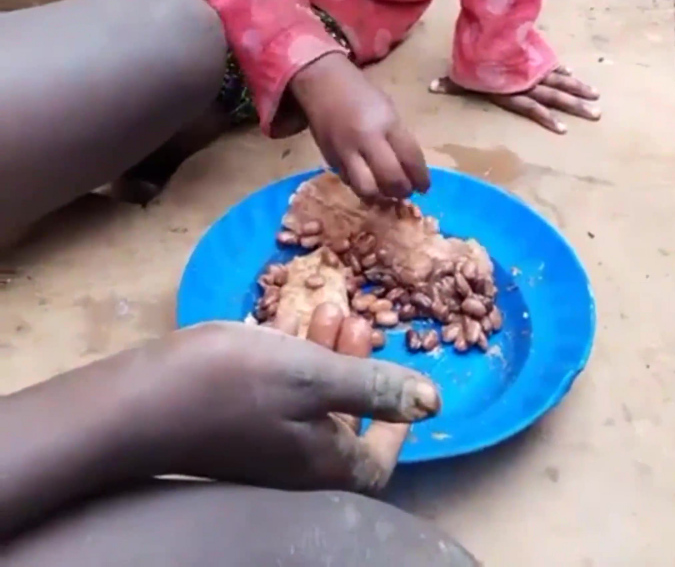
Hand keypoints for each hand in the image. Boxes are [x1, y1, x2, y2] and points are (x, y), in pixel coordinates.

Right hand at [154, 308, 438, 492]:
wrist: (142, 399)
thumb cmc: (233, 382)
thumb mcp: (311, 375)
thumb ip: (371, 386)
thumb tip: (434, 402)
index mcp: (322, 462)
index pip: (377, 464)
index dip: (396, 427)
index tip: (401, 382)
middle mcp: (294, 464)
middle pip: (344, 426)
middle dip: (359, 371)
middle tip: (358, 323)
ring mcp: (261, 447)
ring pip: (309, 403)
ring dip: (325, 356)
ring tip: (328, 307)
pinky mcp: (232, 424)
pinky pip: (277, 395)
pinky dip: (290, 359)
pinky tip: (284, 321)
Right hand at [291, 52, 428, 199]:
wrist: (324, 85)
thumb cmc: (362, 95)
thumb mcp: (388, 111)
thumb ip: (399, 139)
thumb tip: (411, 170)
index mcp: (386, 122)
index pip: (410, 159)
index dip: (421, 178)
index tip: (424, 187)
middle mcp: (366, 139)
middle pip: (390, 178)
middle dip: (403, 190)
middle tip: (407, 190)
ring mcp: (346, 151)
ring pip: (367, 189)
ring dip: (381, 195)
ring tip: (388, 191)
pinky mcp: (330, 159)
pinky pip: (350, 182)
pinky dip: (362, 186)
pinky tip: (369, 181)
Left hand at [430, 65, 600, 134]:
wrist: (489, 30)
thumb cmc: (473, 56)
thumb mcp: (460, 73)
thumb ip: (449, 83)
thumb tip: (431, 88)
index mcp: (511, 90)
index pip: (532, 107)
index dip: (546, 118)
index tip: (563, 129)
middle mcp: (527, 80)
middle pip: (555, 95)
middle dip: (574, 105)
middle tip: (596, 114)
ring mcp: (534, 66)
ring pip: (560, 80)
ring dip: (578, 89)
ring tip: (596, 98)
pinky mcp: (536, 53)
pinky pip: (553, 64)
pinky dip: (563, 70)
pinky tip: (574, 75)